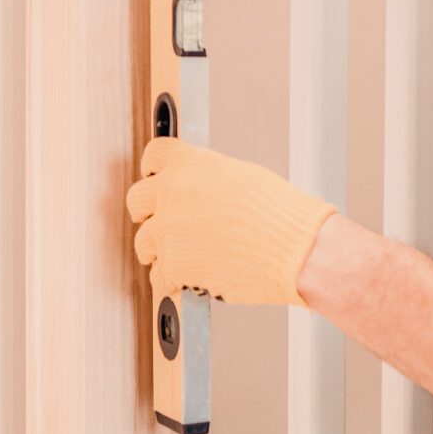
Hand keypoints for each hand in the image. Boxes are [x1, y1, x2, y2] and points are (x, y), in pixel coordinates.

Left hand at [125, 138, 337, 306]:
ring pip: (144, 241)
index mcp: (189, 163)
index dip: (154, 170)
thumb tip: (197, 187)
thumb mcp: (242, 176)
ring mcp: (168, 230)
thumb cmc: (280, 214)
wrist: (296, 249)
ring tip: (182, 254)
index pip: (154, 156)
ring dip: (159, 248)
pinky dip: (172, 278)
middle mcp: (171, 192)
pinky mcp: (174, 265)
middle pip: (137, 200)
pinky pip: (159, 274)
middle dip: (148, 212)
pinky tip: (191, 275)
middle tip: (163, 222)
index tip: (156, 178)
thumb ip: (208, 178)